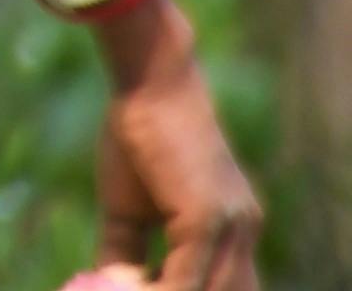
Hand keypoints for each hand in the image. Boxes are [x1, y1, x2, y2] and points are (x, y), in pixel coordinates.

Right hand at [93, 2, 261, 290]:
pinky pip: (185, 282)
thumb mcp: (128, 205)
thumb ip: (127, 250)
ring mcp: (230, 228)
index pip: (227, 287)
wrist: (148, 82)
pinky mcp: (206, 221)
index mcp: (235, 226)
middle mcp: (243, 231)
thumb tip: (108, 285)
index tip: (140, 288)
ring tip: (113, 289)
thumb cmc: (136, 134)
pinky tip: (115, 286)